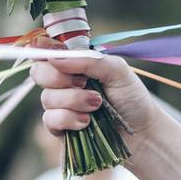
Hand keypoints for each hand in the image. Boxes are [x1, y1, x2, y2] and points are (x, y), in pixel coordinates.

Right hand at [30, 36, 158, 155]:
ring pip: (47, 98)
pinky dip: (69, 119)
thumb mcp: (117, 70)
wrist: (141, 131)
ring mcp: (60, 105)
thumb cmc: (132, 97)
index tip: (55, 54)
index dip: (42, 48)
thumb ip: (87, 60)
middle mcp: (64, 82)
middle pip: (38, 72)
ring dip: (73, 100)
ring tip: (97, 105)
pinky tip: (86, 122)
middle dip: (58, 77)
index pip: (47, 50)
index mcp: (75, 63)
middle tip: (83, 82)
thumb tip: (55, 58)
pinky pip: (50, 119)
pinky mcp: (60, 128)